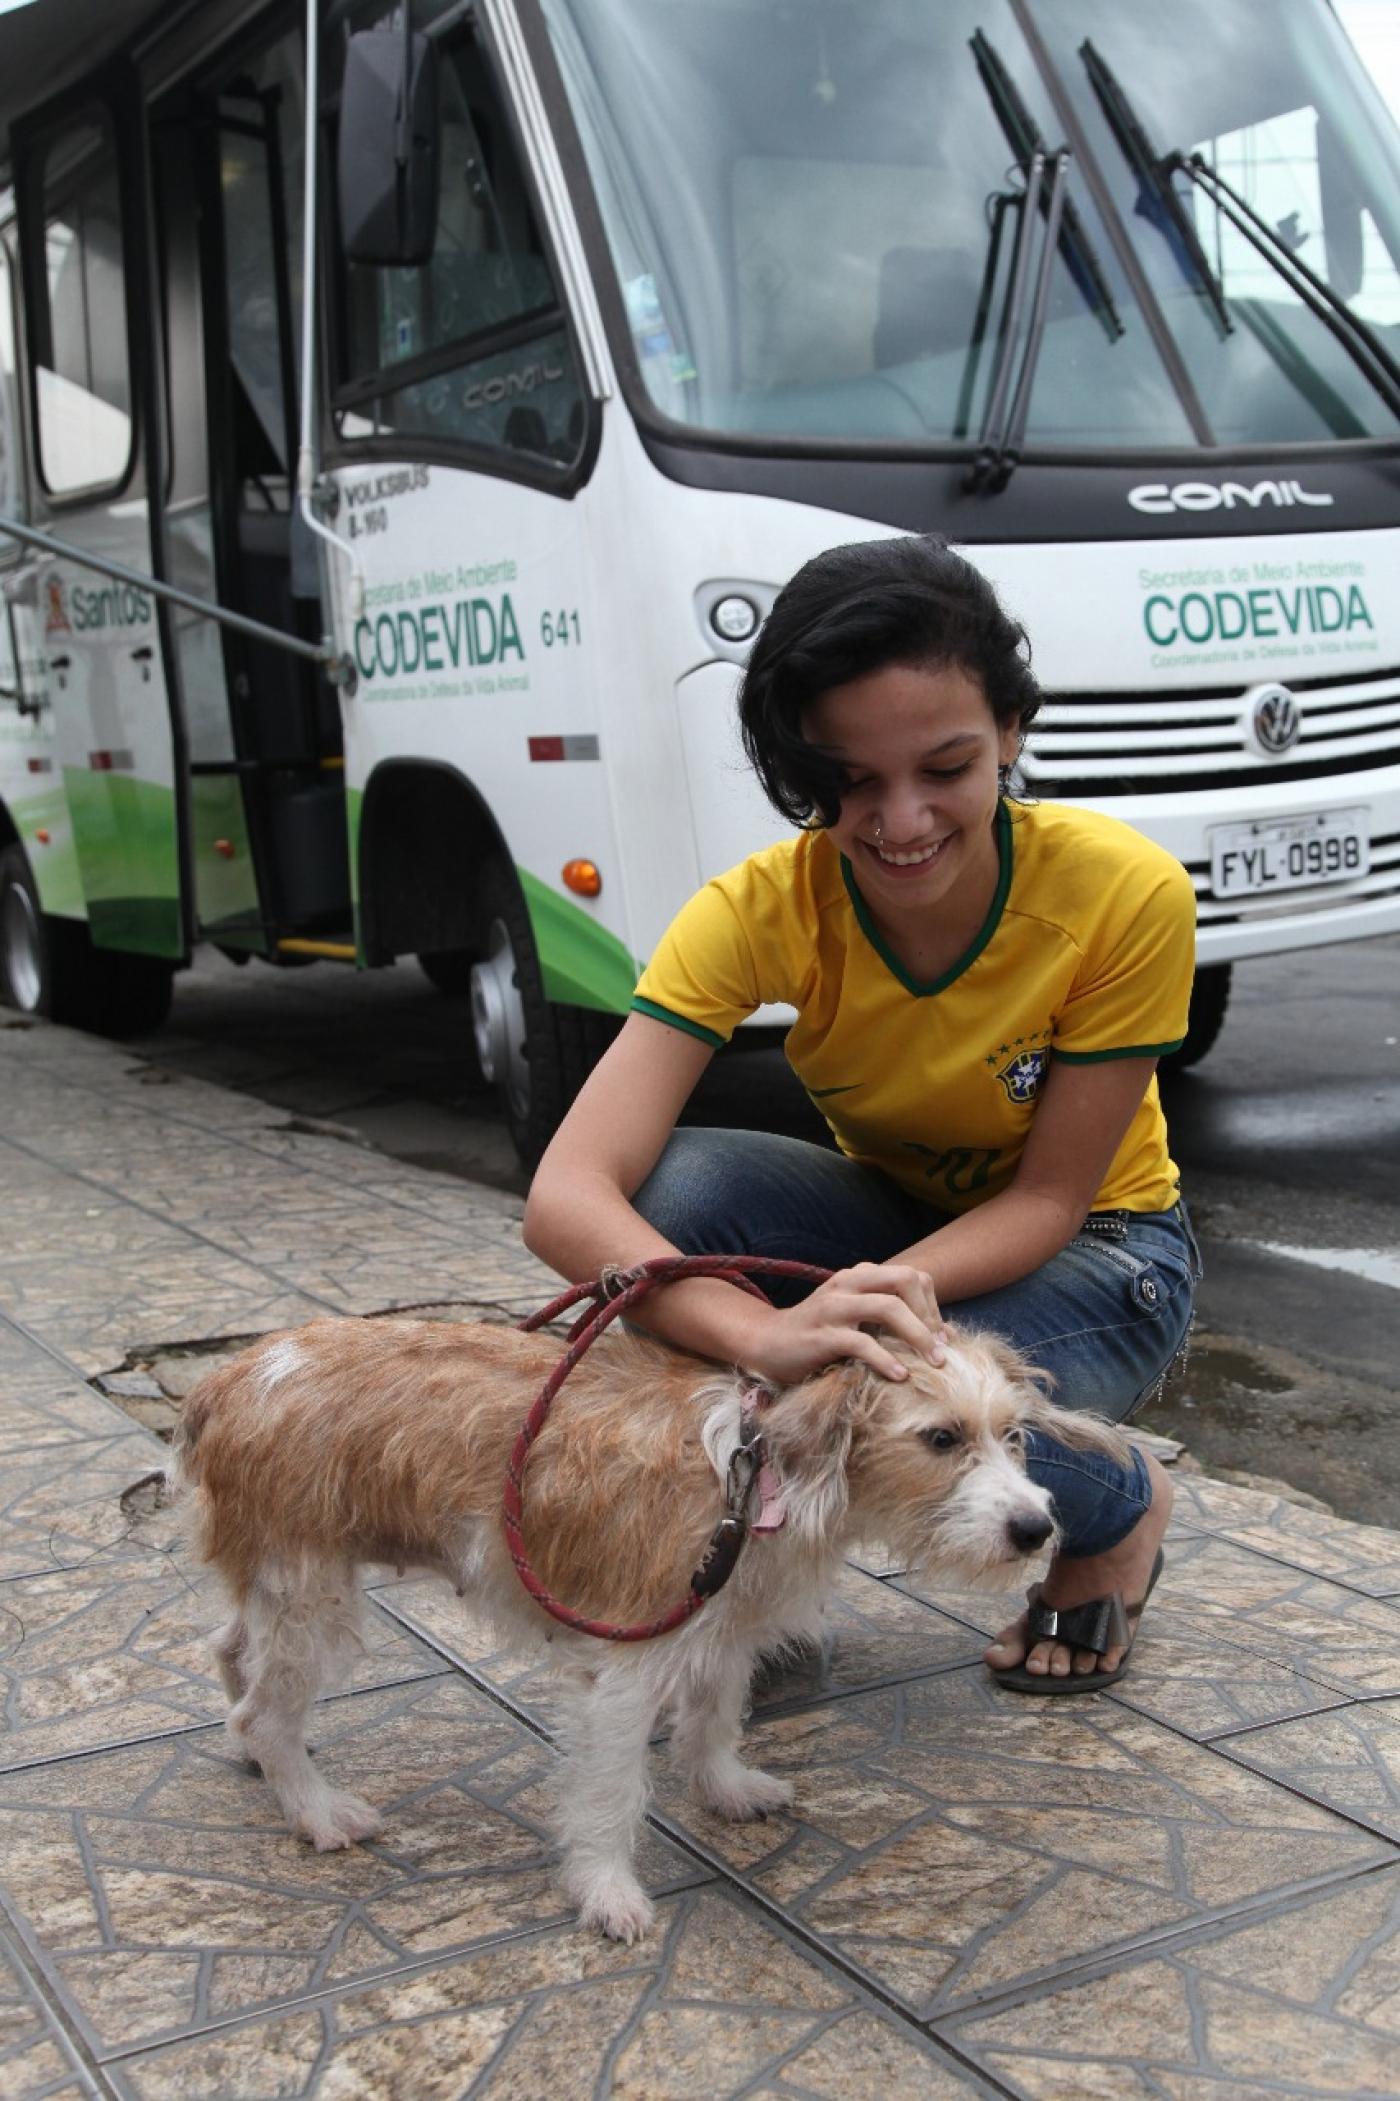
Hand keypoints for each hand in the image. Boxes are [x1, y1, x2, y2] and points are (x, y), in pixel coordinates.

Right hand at [739, 1262, 946, 1387]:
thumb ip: (892, 1321)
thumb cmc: (819, 1334)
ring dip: (917, 1335)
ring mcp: (834, 1306)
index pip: (912, 1277)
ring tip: (932, 1363)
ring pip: (888, 1307)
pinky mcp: (822, 1334)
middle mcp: (848, 1283)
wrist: (766, 1343)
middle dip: (930, 1315)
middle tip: (940, 1350)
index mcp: (860, 1276)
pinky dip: (886, 1360)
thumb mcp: (857, 1319)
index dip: (933, 1306)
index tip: (942, 1338)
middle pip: (905, 1280)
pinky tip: (899, 1376)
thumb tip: (942, 1337)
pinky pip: (862, 1342)